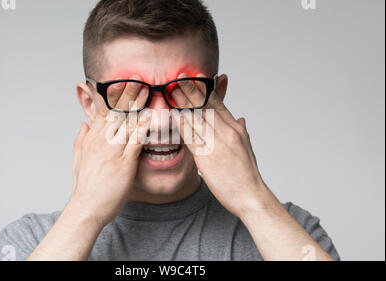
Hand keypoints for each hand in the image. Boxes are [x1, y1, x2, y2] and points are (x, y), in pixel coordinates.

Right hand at [68, 77, 151, 226]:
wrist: (87, 207)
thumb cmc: (85, 186)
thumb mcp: (77, 159)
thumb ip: (80, 139)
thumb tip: (82, 124)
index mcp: (91, 138)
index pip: (102, 110)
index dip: (112, 95)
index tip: (120, 82)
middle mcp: (101, 140)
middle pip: (115, 111)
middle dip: (127, 93)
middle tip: (138, 77)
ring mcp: (112, 150)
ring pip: (126, 121)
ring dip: (138, 105)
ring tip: (149, 89)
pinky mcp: (124, 162)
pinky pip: (137, 140)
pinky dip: (145, 127)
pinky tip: (153, 116)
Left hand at [172, 73, 269, 216]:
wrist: (250, 195)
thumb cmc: (247, 174)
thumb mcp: (247, 147)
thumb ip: (241, 130)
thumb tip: (240, 117)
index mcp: (236, 129)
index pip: (218, 104)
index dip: (206, 89)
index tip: (196, 77)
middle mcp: (227, 132)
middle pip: (206, 106)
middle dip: (191, 89)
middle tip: (178, 76)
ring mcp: (216, 143)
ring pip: (197, 118)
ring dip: (182, 103)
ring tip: (171, 89)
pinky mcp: (206, 157)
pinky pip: (191, 137)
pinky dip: (181, 125)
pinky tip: (172, 115)